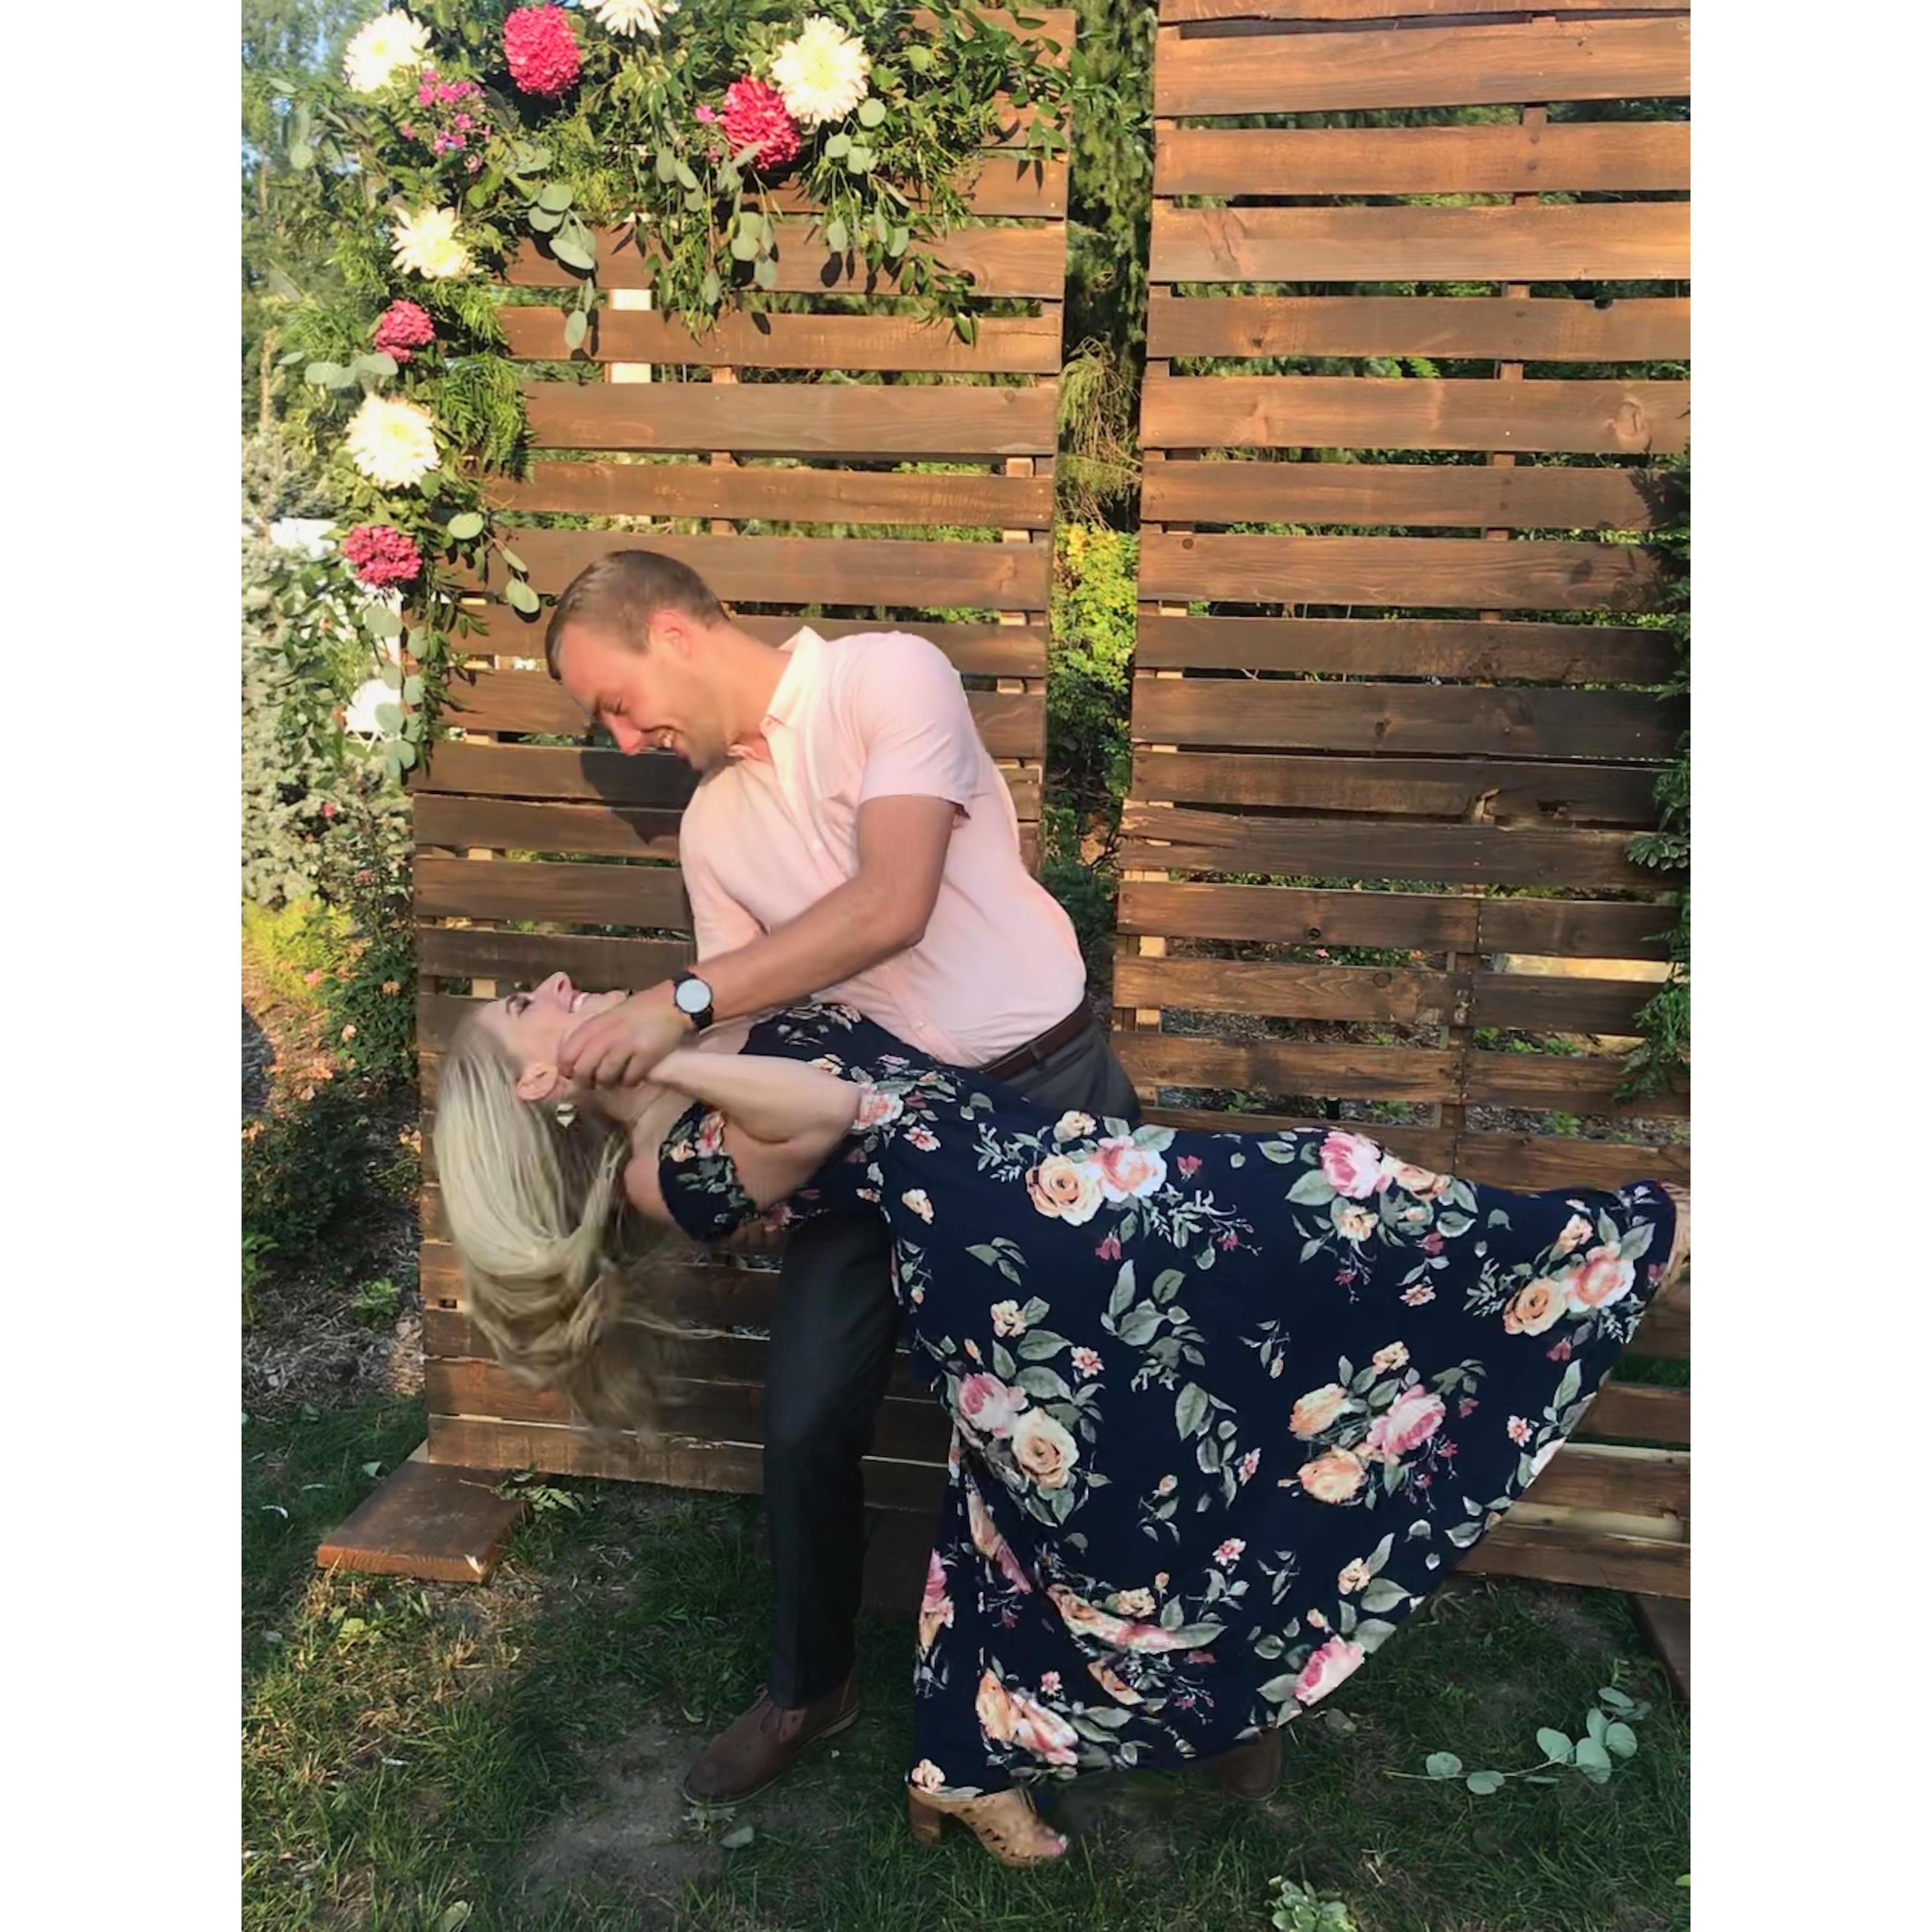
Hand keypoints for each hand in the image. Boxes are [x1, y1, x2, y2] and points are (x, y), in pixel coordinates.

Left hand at [557, 985, 691, 1088]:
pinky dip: (630, 1081)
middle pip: (583, 1070)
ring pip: (604, 1077)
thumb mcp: (608, 1018)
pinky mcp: (646, 1054)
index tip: (573, 1075)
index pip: (566, 1054)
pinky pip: (629, 1079)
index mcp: (594, 1025)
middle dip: (586, 1082)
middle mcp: (607, 1035)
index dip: (567, 1070)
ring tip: (616, 1078)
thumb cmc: (637, 1013)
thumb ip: (591, 1037)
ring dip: (609, 1083)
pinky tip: (635, 1073)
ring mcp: (627, 1045)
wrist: (671, 1004)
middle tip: (594, 1082)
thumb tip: (574, 1065)